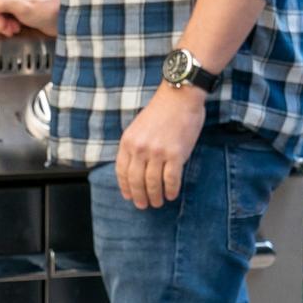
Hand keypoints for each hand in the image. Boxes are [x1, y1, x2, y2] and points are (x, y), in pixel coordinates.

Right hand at [0, 0, 58, 36]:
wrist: (62, 16)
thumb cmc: (47, 9)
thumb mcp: (23, 6)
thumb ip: (3, 3)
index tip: (3, 25)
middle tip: (9, 29)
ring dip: (4, 25)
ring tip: (14, 29)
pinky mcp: (18, 9)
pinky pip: (5, 18)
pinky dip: (9, 26)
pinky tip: (17, 28)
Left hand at [116, 85, 205, 207]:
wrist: (180, 97)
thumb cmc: (161, 111)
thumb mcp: (138, 127)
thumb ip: (135, 146)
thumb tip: (135, 169)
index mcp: (128, 141)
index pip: (121, 171)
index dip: (125, 187)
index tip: (129, 196)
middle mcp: (140, 148)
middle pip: (136, 181)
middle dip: (139, 196)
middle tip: (143, 205)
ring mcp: (157, 152)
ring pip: (153, 183)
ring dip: (154, 196)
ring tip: (157, 203)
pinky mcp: (176, 154)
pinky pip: (171, 179)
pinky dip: (170, 190)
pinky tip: (171, 195)